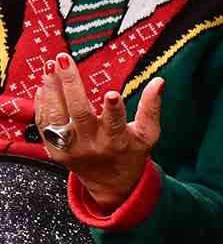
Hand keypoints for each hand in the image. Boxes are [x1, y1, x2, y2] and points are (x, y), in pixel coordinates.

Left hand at [35, 55, 162, 208]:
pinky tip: (44, 86)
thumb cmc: (131, 153)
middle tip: (63, 60)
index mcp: (117, 142)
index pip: (116, 124)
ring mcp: (70, 149)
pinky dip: (42, 104)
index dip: (114, 110)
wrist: (111, 184)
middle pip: (79, 113)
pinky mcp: (54, 151)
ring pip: (56, 116)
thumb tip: (159, 81)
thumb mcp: (148, 134)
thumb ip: (152, 108)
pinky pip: (44, 124)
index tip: (112, 94)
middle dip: (71, 84)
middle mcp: (92, 145)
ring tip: (50, 67)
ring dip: (51, 90)